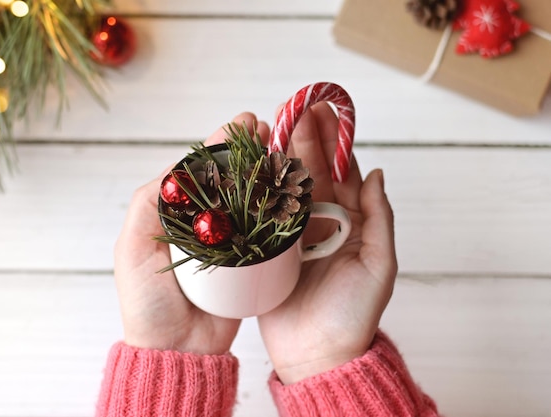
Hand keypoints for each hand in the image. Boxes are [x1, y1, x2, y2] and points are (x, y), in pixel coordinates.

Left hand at [114, 112, 269, 354]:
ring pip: (245, 199)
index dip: (217, 145)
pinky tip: (285, 188)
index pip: (195, 171)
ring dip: (261, 171)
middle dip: (244, 150)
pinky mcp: (247, 262)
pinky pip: (260, 229)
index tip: (239, 123)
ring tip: (277, 146)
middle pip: (224, 179)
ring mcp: (224, 242)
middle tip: (264, 127)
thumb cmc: (147, 303)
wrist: (177, 349)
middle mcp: (199, 224)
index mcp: (170, 216)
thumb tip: (175, 171)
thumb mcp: (132, 247)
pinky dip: (272, 208)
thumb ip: (148, 204)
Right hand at [257, 103, 396, 383]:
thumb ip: (380, 219)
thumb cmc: (354, 314)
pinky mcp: (268, 250)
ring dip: (281, 155)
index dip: (333, 141)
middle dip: (304, 138)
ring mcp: (293, 235)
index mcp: (351, 222)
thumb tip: (377, 173)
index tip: (324, 111)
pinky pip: (264, 213)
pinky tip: (252, 164)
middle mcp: (322, 223)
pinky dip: (259, 188)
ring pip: (287, 186)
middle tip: (294, 106)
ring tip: (273, 124)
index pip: (343, 172)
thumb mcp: (380, 265)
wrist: (317, 354)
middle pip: (312, 172)